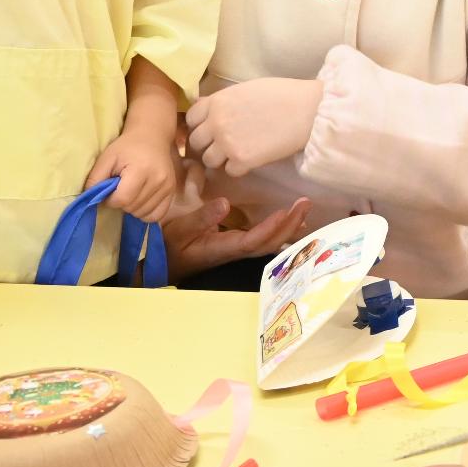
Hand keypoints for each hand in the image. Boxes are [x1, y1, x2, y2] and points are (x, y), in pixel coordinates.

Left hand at [84, 126, 177, 222]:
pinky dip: (146, 214)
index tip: (109, 190)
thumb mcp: (107, 157)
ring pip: (144, 214)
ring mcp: (168, 187)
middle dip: (121, 204)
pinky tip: (140, 202)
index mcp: (141, 170)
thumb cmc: (126, 147)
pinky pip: (158, 215)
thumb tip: (90, 200)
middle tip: (119, 190)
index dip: (110, 200)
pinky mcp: (172, 192)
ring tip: (130, 193)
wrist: (152, 136)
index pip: (122, 199)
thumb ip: (95, 179)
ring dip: (132, 209)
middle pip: (133, 208)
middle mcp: (158, 180)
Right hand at [160, 181, 313, 281]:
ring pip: (269, 243)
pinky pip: (264, 240)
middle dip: (289, 225)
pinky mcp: (237, 247)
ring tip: (304, 210)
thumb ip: (201, 218)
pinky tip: (289, 222)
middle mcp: (235, 252)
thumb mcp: (180, 230)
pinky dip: (279, 230)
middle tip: (305, 203)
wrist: (162, 264)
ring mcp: (237, 250)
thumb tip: (224, 203)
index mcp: (223, 248)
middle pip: (269, 243)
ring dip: (288, 228)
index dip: (270, 227)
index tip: (285, 211)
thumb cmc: (169, 246)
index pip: (253, 240)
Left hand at [185, 78, 322, 177]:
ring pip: (209, 160)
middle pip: (196, 142)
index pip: (191, 118)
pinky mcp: (242, 160)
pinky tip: (252, 159)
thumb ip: (223, 101)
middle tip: (223, 144)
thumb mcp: (244, 90)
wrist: (306, 110)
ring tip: (237, 153)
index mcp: (216, 102)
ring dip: (220, 159)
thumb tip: (207, 107)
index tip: (210, 129)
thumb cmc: (281, 94)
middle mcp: (216, 123)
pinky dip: (238, 168)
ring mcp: (227, 143)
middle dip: (207, 144)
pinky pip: (229, 171)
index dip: (200, 125)